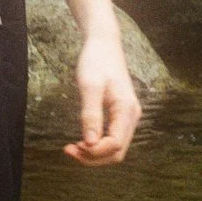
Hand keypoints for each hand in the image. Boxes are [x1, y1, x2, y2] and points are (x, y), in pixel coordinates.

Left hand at [64, 32, 141, 165]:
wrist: (104, 43)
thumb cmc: (96, 61)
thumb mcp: (89, 86)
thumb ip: (91, 115)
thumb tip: (90, 144)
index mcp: (126, 110)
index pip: (114, 145)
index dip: (94, 152)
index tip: (72, 146)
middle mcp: (132, 116)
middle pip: (117, 152)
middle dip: (93, 157)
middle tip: (68, 150)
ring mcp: (128, 116)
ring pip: (116, 148)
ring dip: (95, 153)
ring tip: (72, 147)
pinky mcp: (121, 114)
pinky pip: (113, 139)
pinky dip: (98, 145)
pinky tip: (82, 140)